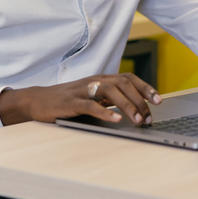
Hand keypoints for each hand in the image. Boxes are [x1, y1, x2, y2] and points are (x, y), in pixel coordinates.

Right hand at [0, 73, 161, 126]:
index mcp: (101, 79)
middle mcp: (94, 81)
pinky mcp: (71, 102)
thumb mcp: (92, 96)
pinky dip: (105, 112)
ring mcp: (82, 90)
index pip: (128, 78)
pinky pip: (91, 105)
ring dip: (127, 105)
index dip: (145, 88)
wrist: (39, 100)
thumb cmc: (68, 100)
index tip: (158, 100)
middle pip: (123, 83)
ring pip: (110, 91)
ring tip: (137, 120)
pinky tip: (116, 120)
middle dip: (140, 99)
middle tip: (149, 116)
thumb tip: (135, 107)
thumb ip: (109, 98)